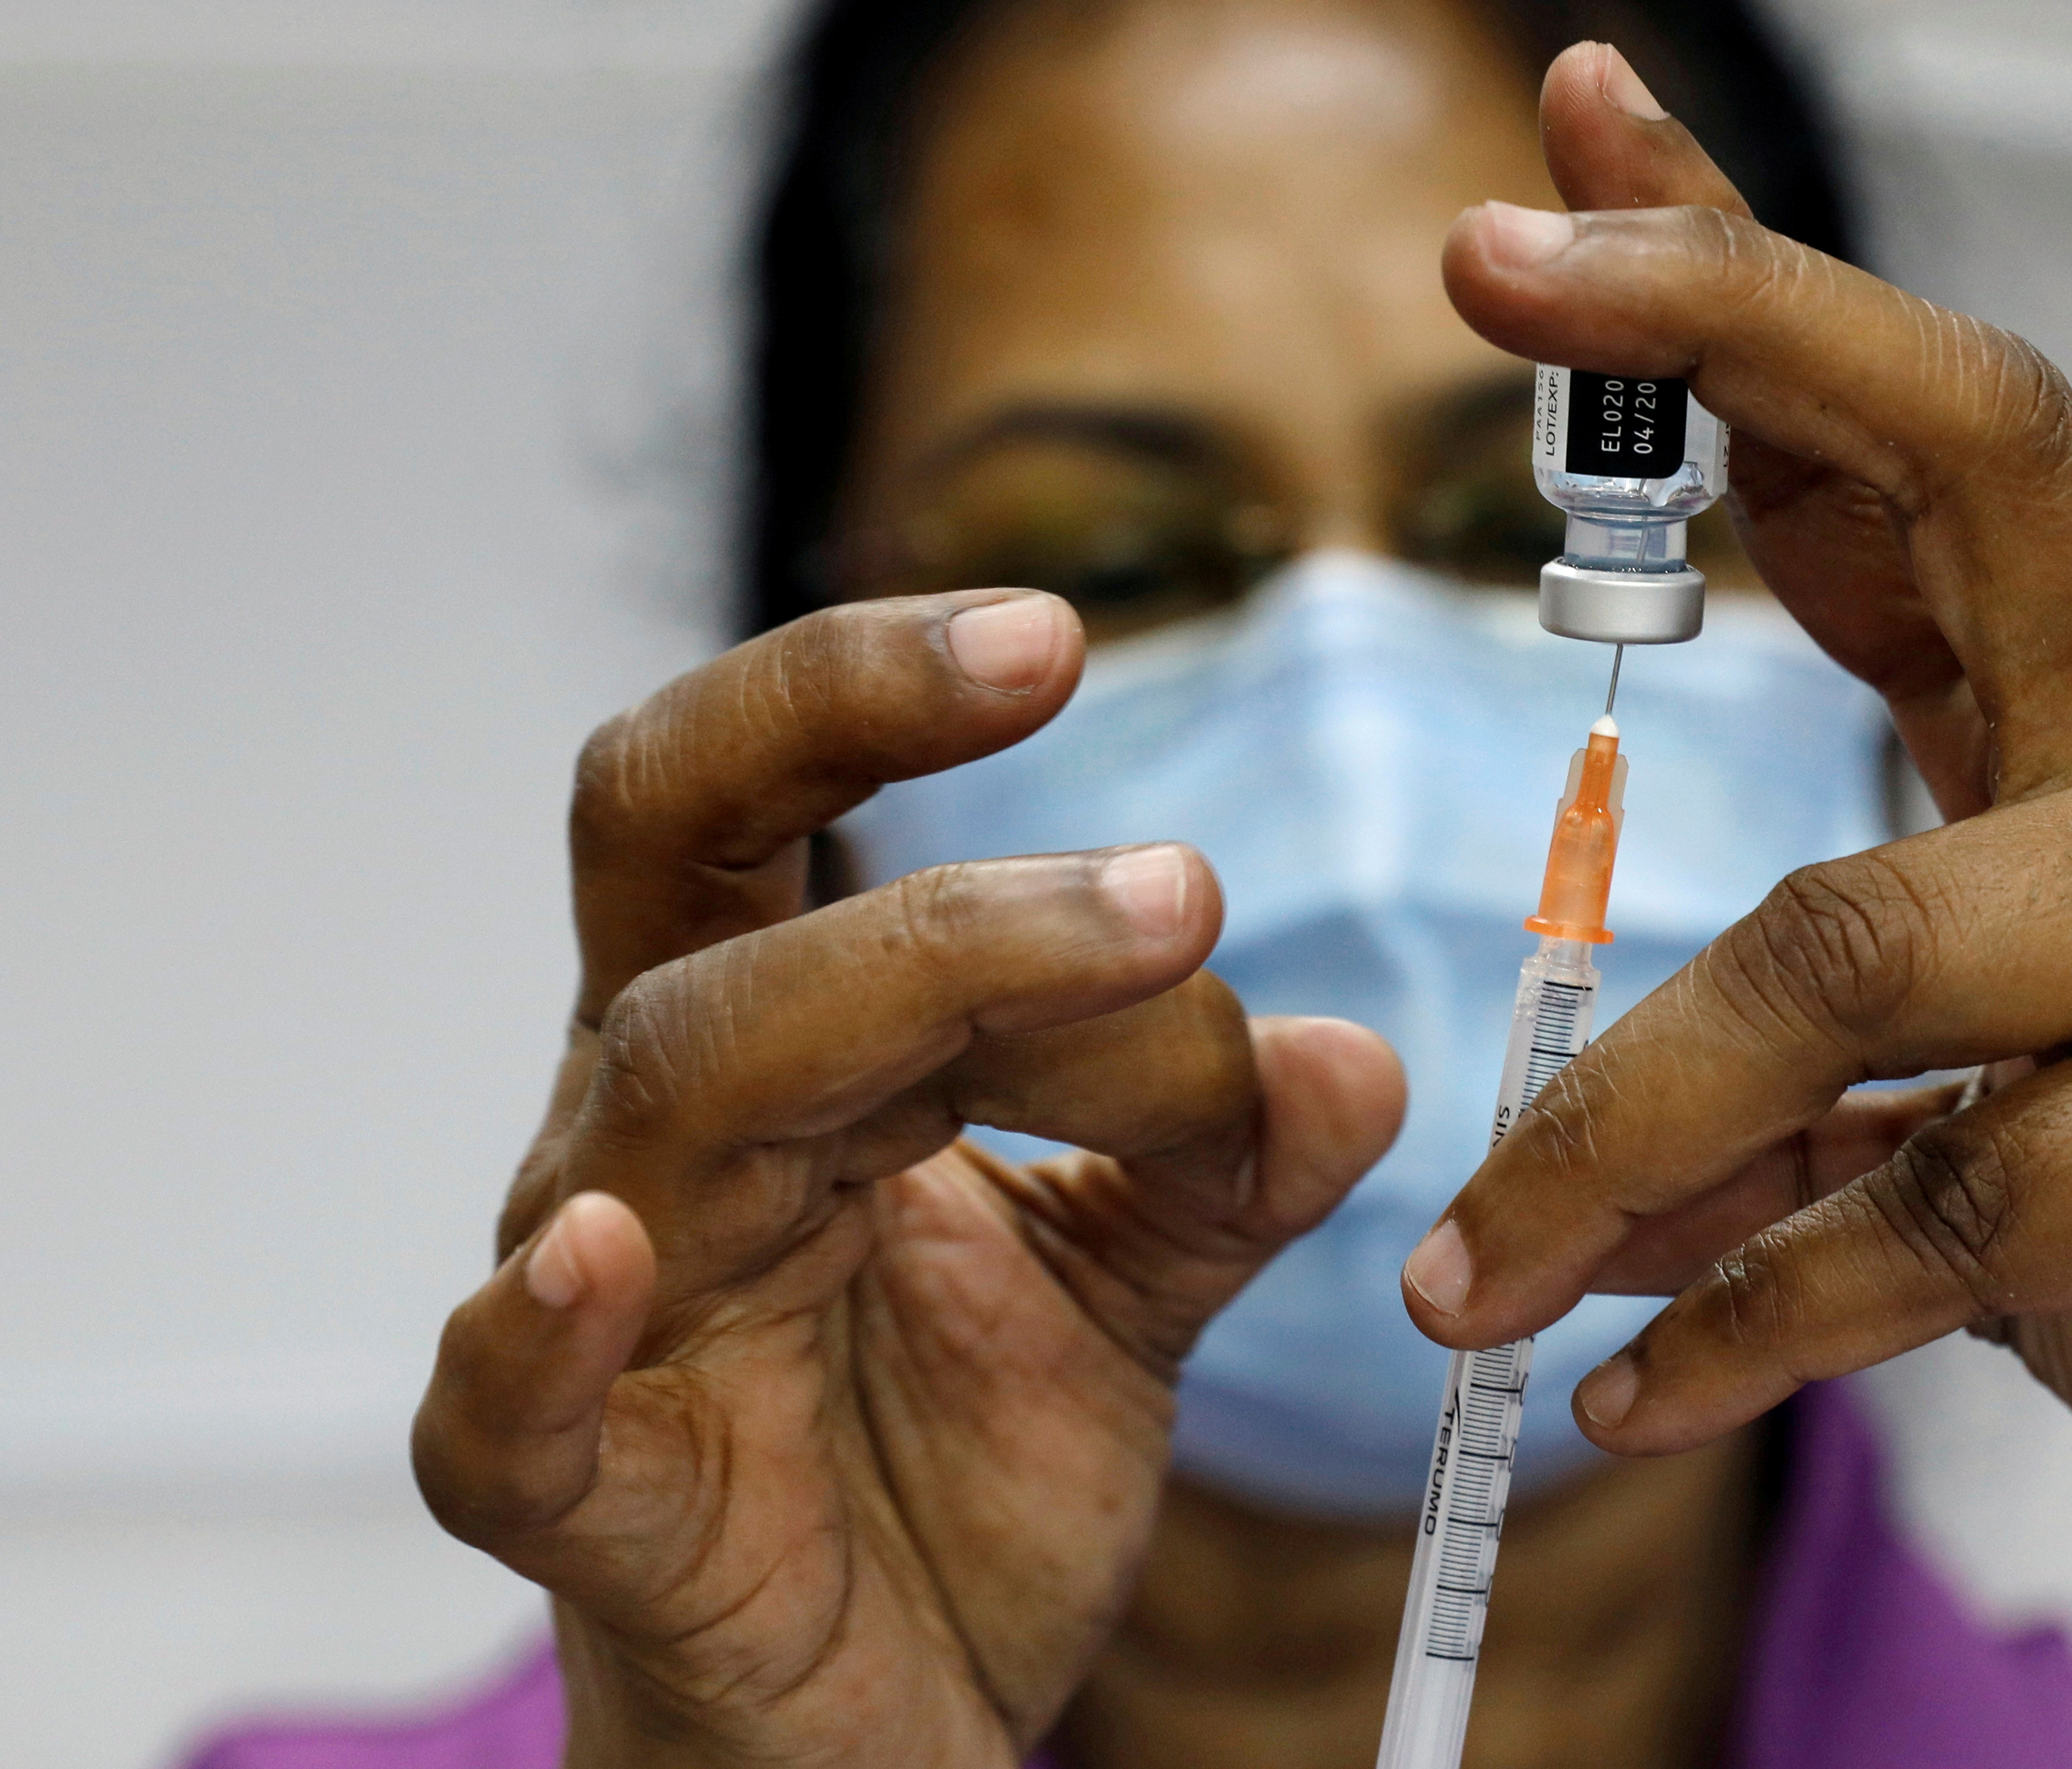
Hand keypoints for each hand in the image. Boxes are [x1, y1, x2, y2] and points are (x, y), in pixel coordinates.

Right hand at [412, 591, 1402, 1768]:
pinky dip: (527, 1330)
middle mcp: (665, 1141)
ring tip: (1138, 960)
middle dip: (872, 766)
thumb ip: (1226, 1172)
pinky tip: (585, 1248)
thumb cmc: (952, 1481)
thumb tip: (1353, 1055)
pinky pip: (496, 1408)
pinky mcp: (583, 1500)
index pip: (759, 808)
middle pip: (710, 899)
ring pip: (677, 1087)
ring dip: (902, 991)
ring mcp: (608, 1309)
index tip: (1058, 629)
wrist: (895, 1720)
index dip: (870, 690)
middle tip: (1089, 727)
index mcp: (779, 1062)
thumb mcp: (1133, 1298)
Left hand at [1407, 44, 2071, 1753]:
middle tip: (1485, 257)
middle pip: (1971, 480)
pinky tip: (1646, 1391)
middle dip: (1721, 339)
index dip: (1751, 284)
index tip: (1575, 135)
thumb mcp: (2015, 1121)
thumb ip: (1815, 1091)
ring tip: (1465, 1281)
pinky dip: (1766, 1321)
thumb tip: (1571, 1143)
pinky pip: (1962, 1207)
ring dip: (1618, 1129)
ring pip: (1862, 944)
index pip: (1933, 434)